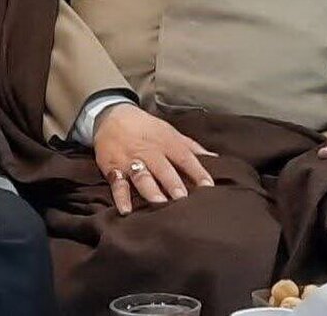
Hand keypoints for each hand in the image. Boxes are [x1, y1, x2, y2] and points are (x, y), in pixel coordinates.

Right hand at [92, 103, 215, 215]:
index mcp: (166, 143)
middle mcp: (149, 152)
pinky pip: (117, 184)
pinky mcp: (113, 168)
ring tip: (160, 204)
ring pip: (142, 176)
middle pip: (163, 168)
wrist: (111, 116)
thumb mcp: (169, 132)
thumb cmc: (146, 127)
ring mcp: (130, 161)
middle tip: (183, 199)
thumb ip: (192, 147)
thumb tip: (215, 159)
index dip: (197, 171)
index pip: (184, 157)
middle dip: (173, 183)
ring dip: (150, 190)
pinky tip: (126, 210)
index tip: (208, 186)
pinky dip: (121, 197)